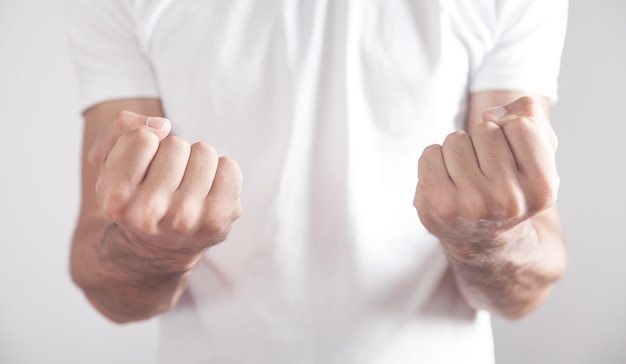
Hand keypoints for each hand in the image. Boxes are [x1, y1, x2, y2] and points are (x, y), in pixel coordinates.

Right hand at [89, 111, 241, 257]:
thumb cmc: (135, 195)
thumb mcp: (107, 162)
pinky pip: (230, 167)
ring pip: (204, 152)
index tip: (143, 166)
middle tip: (166, 181)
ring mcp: (186, 219)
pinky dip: (221, 171)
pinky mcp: (217, 220)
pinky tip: (207, 191)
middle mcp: (149, 214)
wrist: (157, 249)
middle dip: (173, 154)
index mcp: (115, 199)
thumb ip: (120, 127)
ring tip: (186, 186)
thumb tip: (162, 125)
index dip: (146, 143)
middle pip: (175, 144)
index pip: (143, 138)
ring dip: (197, 162)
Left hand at [413, 96, 558, 243]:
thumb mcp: (538, 154)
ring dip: (457, 150)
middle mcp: (507, 201)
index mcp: (541, 188)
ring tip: (466, 177)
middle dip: (482, 142)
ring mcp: (470, 205)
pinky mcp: (437, 205)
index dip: (509, 130)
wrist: (482, 239)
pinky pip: (430, 153)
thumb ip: (530, 117)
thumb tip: (492, 114)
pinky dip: (435, 160)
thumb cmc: (510, 187)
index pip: (519, 125)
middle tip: (485, 171)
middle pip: (485, 130)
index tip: (509, 156)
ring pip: (456, 139)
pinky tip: (446, 182)